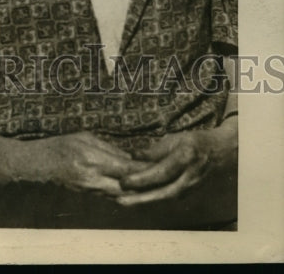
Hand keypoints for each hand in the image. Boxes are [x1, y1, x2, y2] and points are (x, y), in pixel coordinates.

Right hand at [20, 131, 148, 197]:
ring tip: (153, 184)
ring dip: (137, 191)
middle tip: (162, 178)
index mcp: (92, 159)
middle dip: (145, 184)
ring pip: (122, 196)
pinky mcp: (90, 197)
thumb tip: (131, 157)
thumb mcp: (84, 138)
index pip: (127, 168)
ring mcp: (91, 191)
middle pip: (128, 187)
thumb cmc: (60, 146)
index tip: (160, 164)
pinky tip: (134, 190)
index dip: (145, 168)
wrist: (38, 165)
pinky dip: (124, 194)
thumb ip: (109, 149)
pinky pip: (112, 197)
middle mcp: (93, 179)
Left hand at [116, 120, 237, 205]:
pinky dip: (153, 201)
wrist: (220, 152)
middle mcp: (189, 176)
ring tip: (124, 202)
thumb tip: (132, 157)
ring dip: (145, 202)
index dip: (142, 179)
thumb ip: (154, 150)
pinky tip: (138, 201)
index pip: (161, 172)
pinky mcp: (190, 194)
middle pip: (163, 192)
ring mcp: (192, 187)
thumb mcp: (174, 139)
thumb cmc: (193, 142)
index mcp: (185, 158)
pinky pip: (169, 199)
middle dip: (141, 198)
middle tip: (120, 200)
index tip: (124, 181)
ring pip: (166, 199)